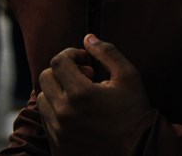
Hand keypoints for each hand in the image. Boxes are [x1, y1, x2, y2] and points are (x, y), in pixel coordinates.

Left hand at [38, 35, 151, 154]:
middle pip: (45, 78)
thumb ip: (107, 52)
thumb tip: (88, 38)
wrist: (138, 150)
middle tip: (84, 77)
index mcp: (80, 93)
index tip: (84, 60)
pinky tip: (78, 114)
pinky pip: (47, 122)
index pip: (58, 62)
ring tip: (80, 97)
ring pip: (43, 100)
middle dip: (62, 71)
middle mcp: (64, 113)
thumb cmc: (134, 111)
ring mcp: (59, 132)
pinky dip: (57, 112)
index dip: (70, 54)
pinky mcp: (58, 146)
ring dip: (58, 92)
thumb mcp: (128, 75)